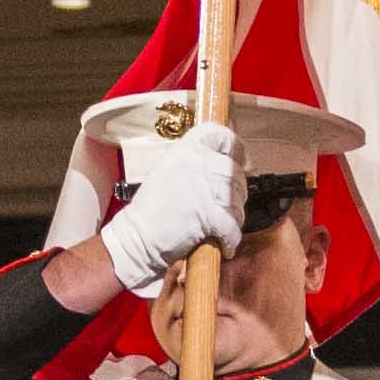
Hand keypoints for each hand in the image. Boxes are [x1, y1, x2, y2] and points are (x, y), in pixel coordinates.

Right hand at [101, 120, 251, 293]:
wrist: (137, 238)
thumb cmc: (151, 210)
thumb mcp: (169, 171)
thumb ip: (196, 163)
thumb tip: (231, 162)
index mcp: (185, 150)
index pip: (220, 135)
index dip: (236, 147)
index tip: (243, 160)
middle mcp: (197, 163)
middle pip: (234, 170)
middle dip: (236, 190)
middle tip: (227, 204)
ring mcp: (205, 188)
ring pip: (237, 198)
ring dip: (234, 215)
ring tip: (221, 225)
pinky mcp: (210, 214)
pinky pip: (233, 225)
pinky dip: (230, 238)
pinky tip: (224, 243)